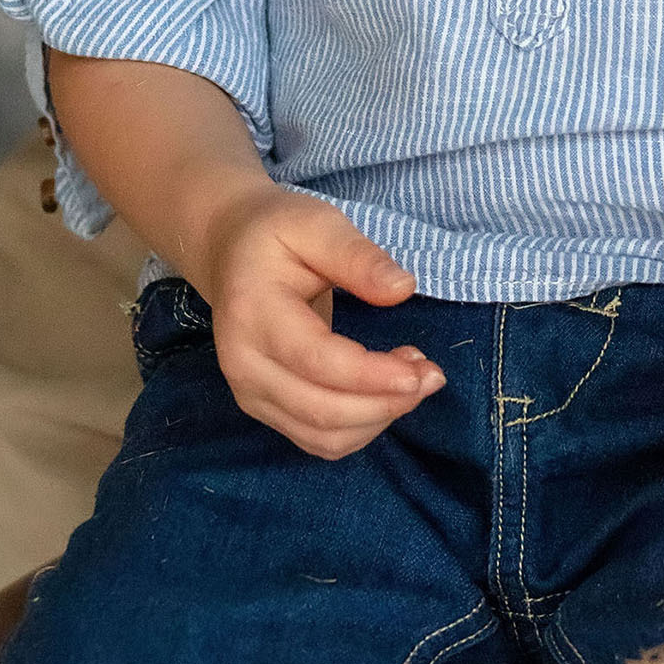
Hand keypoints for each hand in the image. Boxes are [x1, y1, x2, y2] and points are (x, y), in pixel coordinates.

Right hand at [199, 180, 445, 459]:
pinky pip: (318, 441)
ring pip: (322, 437)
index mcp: (253, 313)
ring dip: (378, 419)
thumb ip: (358, 256)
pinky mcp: (264, 408)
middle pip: (321, 410)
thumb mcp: (317, 223)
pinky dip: (361, 428)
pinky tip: (386, 395)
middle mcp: (243, 364)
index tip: (421, 370)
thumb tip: (403, 289)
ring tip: (414, 379)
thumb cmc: (276, 232)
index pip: (316, 361)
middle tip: (432, 375)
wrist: (230, 251)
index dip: (372, 375)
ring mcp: (249, 392)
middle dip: (385, 403)